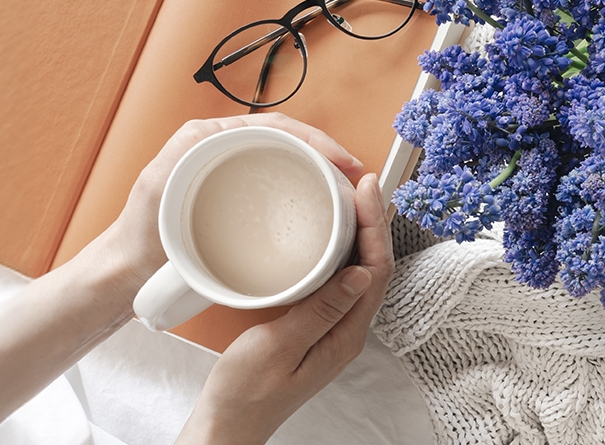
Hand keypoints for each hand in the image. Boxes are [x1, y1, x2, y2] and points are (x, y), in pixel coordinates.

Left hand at [79, 113, 366, 280]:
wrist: (129, 269)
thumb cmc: (141, 235)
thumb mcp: (158, 185)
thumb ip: (179, 157)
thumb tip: (213, 138)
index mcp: (205, 137)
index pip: (273, 125)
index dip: (313, 139)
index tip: (339, 160)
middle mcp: (222, 149)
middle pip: (287, 140)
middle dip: (325, 152)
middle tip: (352, 175)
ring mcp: (233, 173)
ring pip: (287, 161)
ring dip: (319, 169)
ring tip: (345, 188)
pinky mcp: (238, 197)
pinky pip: (279, 183)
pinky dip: (305, 188)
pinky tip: (321, 202)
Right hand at [175, 173, 393, 444]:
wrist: (229, 422)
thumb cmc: (246, 393)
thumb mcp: (278, 347)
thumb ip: (319, 311)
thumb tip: (359, 275)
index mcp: (345, 336)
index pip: (376, 271)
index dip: (375, 226)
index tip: (365, 190)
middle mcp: (346, 331)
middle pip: (373, 266)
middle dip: (372, 221)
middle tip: (360, 182)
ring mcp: (332, 329)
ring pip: (357, 271)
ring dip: (357, 234)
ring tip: (349, 198)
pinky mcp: (315, 326)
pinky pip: (337, 281)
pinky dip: (337, 251)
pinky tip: (324, 236)